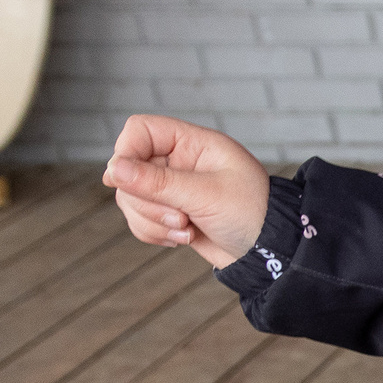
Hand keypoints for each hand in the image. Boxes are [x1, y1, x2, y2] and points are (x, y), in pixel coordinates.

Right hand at [103, 114, 271, 269]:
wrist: (269, 252)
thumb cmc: (253, 215)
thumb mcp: (207, 196)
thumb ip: (159, 182)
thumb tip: (114, 170)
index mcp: (195, 143)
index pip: (140, 130)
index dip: (126, 152)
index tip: (127, 181)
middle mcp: (180, 161)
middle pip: (128, 169)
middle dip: (146, 201)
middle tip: (180, 217)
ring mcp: (172, 187)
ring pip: (129, 198)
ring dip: (151, 221)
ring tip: (187, 230)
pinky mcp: (169, 212)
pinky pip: (138, 219)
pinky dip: (153, 232)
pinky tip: (184, 238)